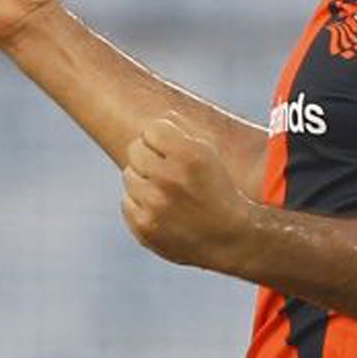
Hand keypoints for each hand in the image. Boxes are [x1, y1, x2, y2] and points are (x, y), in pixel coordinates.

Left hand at [121, 115, 256, 271]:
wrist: (230, 239)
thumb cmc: (218, 189)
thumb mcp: (210, 153)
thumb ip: (183, 129)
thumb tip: (158, 118)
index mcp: (190, 156)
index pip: (152, 129)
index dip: (162, 140)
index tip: (175, 153)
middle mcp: (170, 179)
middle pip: (135, 149)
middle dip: (150, 157)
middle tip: (168, 172)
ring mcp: (155, 206)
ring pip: (128, 175)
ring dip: (144, 181)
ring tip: (167, 194)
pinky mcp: (144, 227)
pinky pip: (126, 202)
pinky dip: (140, 205)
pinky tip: (162, 212)